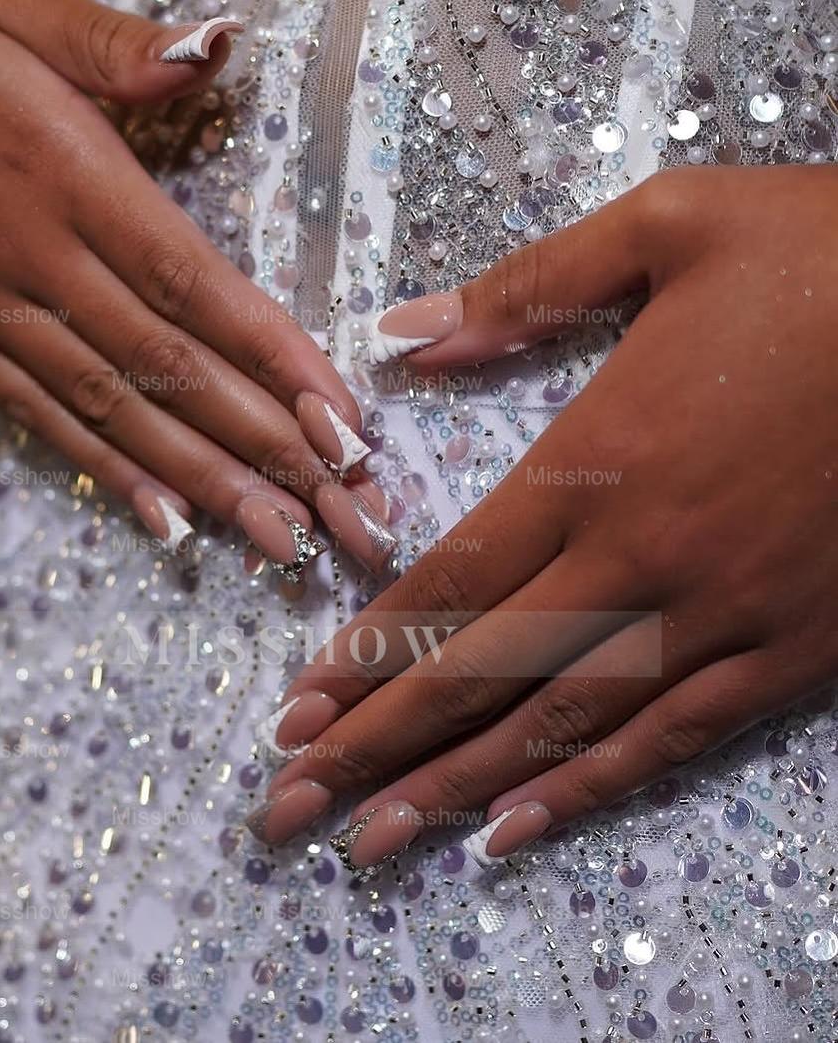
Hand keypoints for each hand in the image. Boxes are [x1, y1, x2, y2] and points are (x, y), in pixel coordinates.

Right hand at [0, 0, 383, 567]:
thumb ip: (116, 40)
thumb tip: (218, 46)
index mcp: (61, 170)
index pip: (189, 281)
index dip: (271, 353)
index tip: (341, 416)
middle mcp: (27, 256)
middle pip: (164, 366)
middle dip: (262, 441)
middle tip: (341, 507)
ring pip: (109, 409)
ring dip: (201, 479)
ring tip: (276, 537)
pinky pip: (34, 415)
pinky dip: (103, 470)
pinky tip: (162, 519)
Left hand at [248, 165, 837, 866]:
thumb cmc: (823, 254)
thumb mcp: (668, 225)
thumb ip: (526, 287)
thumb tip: (405, 333)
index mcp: (599, 454)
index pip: (449, 580)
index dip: (361, 653)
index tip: (291, 712)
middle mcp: (644, 555)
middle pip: (480, 670)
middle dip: (375, 745)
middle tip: (286, 811)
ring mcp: (723, 614)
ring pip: (563, 723)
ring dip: (456, 787)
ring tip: (371, 844)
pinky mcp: (796, 649)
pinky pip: (674, 738)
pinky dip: (588, 790)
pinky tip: (515, 831)